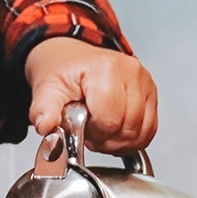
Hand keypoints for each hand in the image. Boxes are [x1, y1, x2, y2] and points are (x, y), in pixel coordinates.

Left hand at [24, 36, 157, 151]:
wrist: (72, 56)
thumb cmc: (63, 70)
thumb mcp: (46, 88)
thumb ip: (44, 110)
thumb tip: (46, 127)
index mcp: (106, 69)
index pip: (109, 121)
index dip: (92, 133)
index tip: (79, 124)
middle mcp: (132, 73)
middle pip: (127, 130)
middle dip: (105, 139)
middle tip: (88, 129)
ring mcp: (145, 83)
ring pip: (141, 134)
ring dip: (119, 142)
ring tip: (100, 128)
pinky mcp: (151, 94)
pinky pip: (149, 131)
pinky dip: (131, 139)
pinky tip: (114, 131)